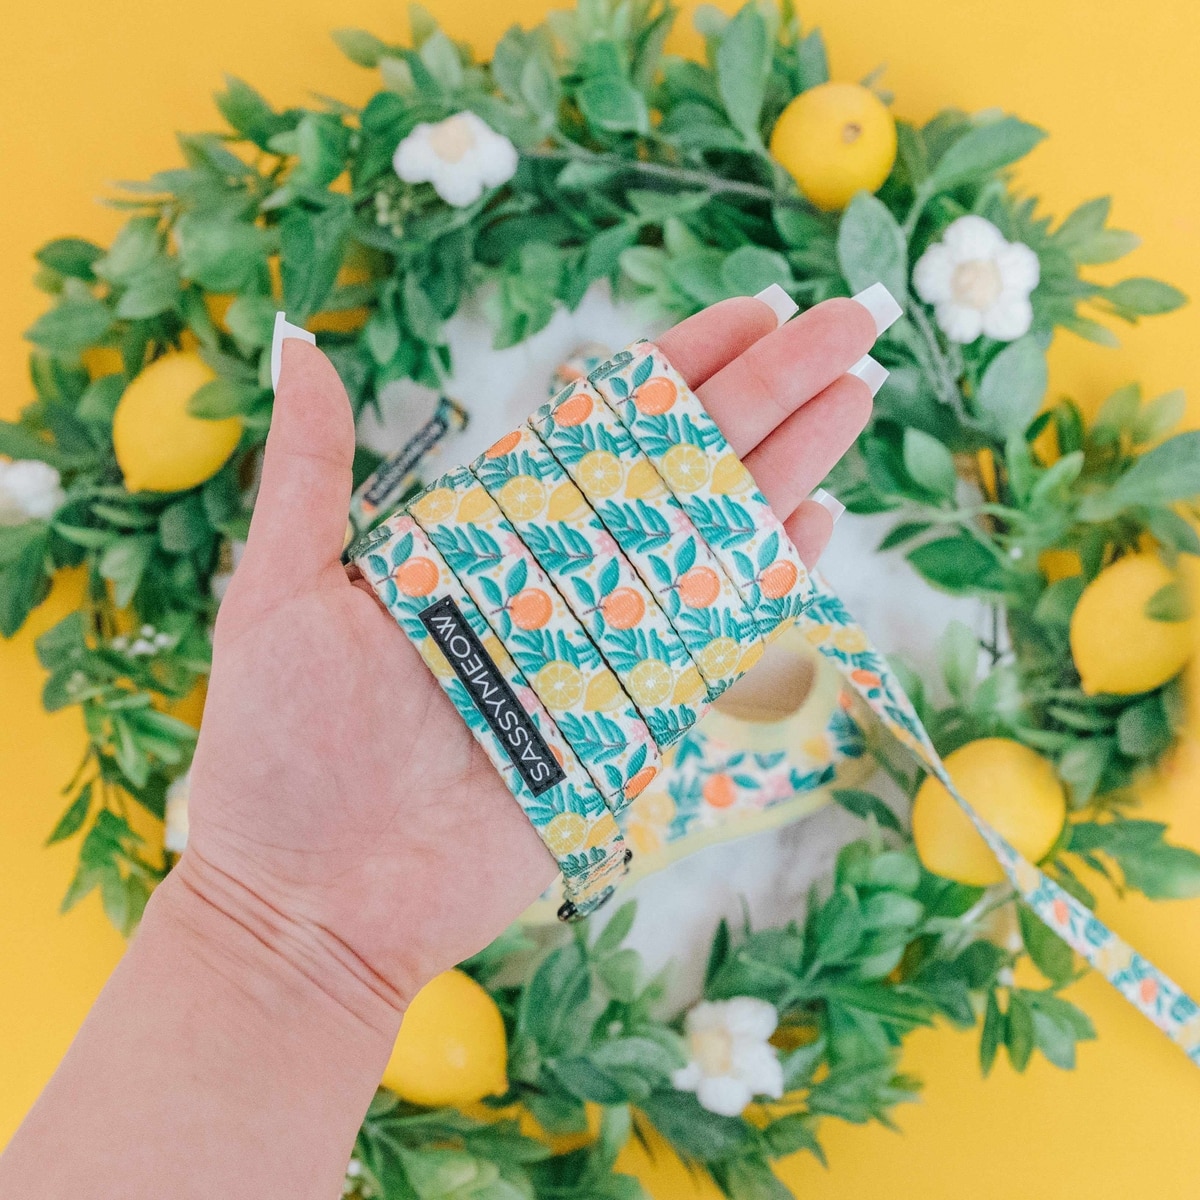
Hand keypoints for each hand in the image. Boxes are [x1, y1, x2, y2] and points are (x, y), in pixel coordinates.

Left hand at [181, 294, 878, 1019]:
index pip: (601, 425)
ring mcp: (607, 647)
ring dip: (788, 467)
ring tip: (854, 398)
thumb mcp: (284, 591)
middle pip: (682, 466)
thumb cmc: (284, 749)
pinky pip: (714, 639)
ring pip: (715, 538)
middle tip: (842, 325)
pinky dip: (767, 579)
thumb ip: (313, 473)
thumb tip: (299, 347)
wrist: (316, 900)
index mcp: (488, 534)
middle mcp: (561, 578)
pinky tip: (817, 520)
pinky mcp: (634, 723)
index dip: (679, 365)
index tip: (748, 312)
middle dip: (766, 392)